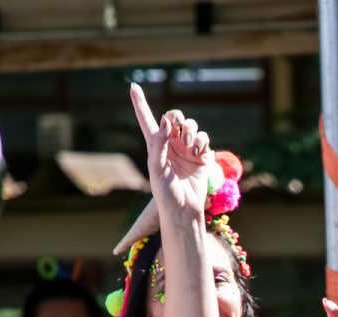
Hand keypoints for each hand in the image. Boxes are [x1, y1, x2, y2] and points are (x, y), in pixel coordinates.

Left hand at [130, 83, 212, 228]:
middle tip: (177, 126)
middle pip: (174, 117)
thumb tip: (166, 121)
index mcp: (154, 145)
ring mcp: (187, 149)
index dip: (139, 103)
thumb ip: (159, 142)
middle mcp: (170, 144)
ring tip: (189, 146)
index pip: (146, 120)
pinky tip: (199, 153)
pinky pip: (203, 138)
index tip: (133, 86)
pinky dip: (202, 141)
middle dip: (177, 117)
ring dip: (190, 131)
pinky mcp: (201, 156)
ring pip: (191, 125)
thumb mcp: (157, 167)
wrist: (184, 209)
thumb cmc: (165, 192)